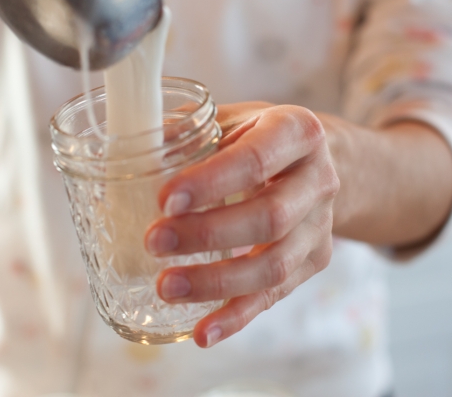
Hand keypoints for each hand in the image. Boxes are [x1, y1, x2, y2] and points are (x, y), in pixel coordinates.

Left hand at [144, 103, 338, 347]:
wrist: (313, 161)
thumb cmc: (256, 136)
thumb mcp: (229, 119)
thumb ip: (187, 131)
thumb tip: (131, 148)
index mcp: (298, 132)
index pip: (257, 159)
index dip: (212, 181)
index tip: (166, 199)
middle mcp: (319, 180)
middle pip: (270, 217)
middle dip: (208, 235)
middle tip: (154, 242)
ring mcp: (320, 226)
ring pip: (274, 265)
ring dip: (216, 281)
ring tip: (166, 287)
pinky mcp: (312, 263)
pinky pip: (274, 296)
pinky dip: (236, 317)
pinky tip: (202, 332)